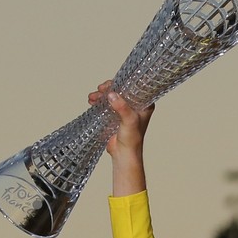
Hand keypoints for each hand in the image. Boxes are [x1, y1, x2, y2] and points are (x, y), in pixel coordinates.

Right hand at [88, 80, 154, 195]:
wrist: (123, 154)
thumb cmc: (132, 139)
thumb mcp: (129, 120)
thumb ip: (121, 107)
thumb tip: (111, 94)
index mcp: (145, 105)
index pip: (134, 87)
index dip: (122, 83)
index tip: (111, 83)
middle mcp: (136, 106)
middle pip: (121, 90)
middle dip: (109, 88)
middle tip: (100, 89)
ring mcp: (125, 111)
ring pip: (113, 96)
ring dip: (102, 95)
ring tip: (93, 97)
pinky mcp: (116, 116)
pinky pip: (107, 104)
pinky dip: (100, 101)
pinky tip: (92, 101)